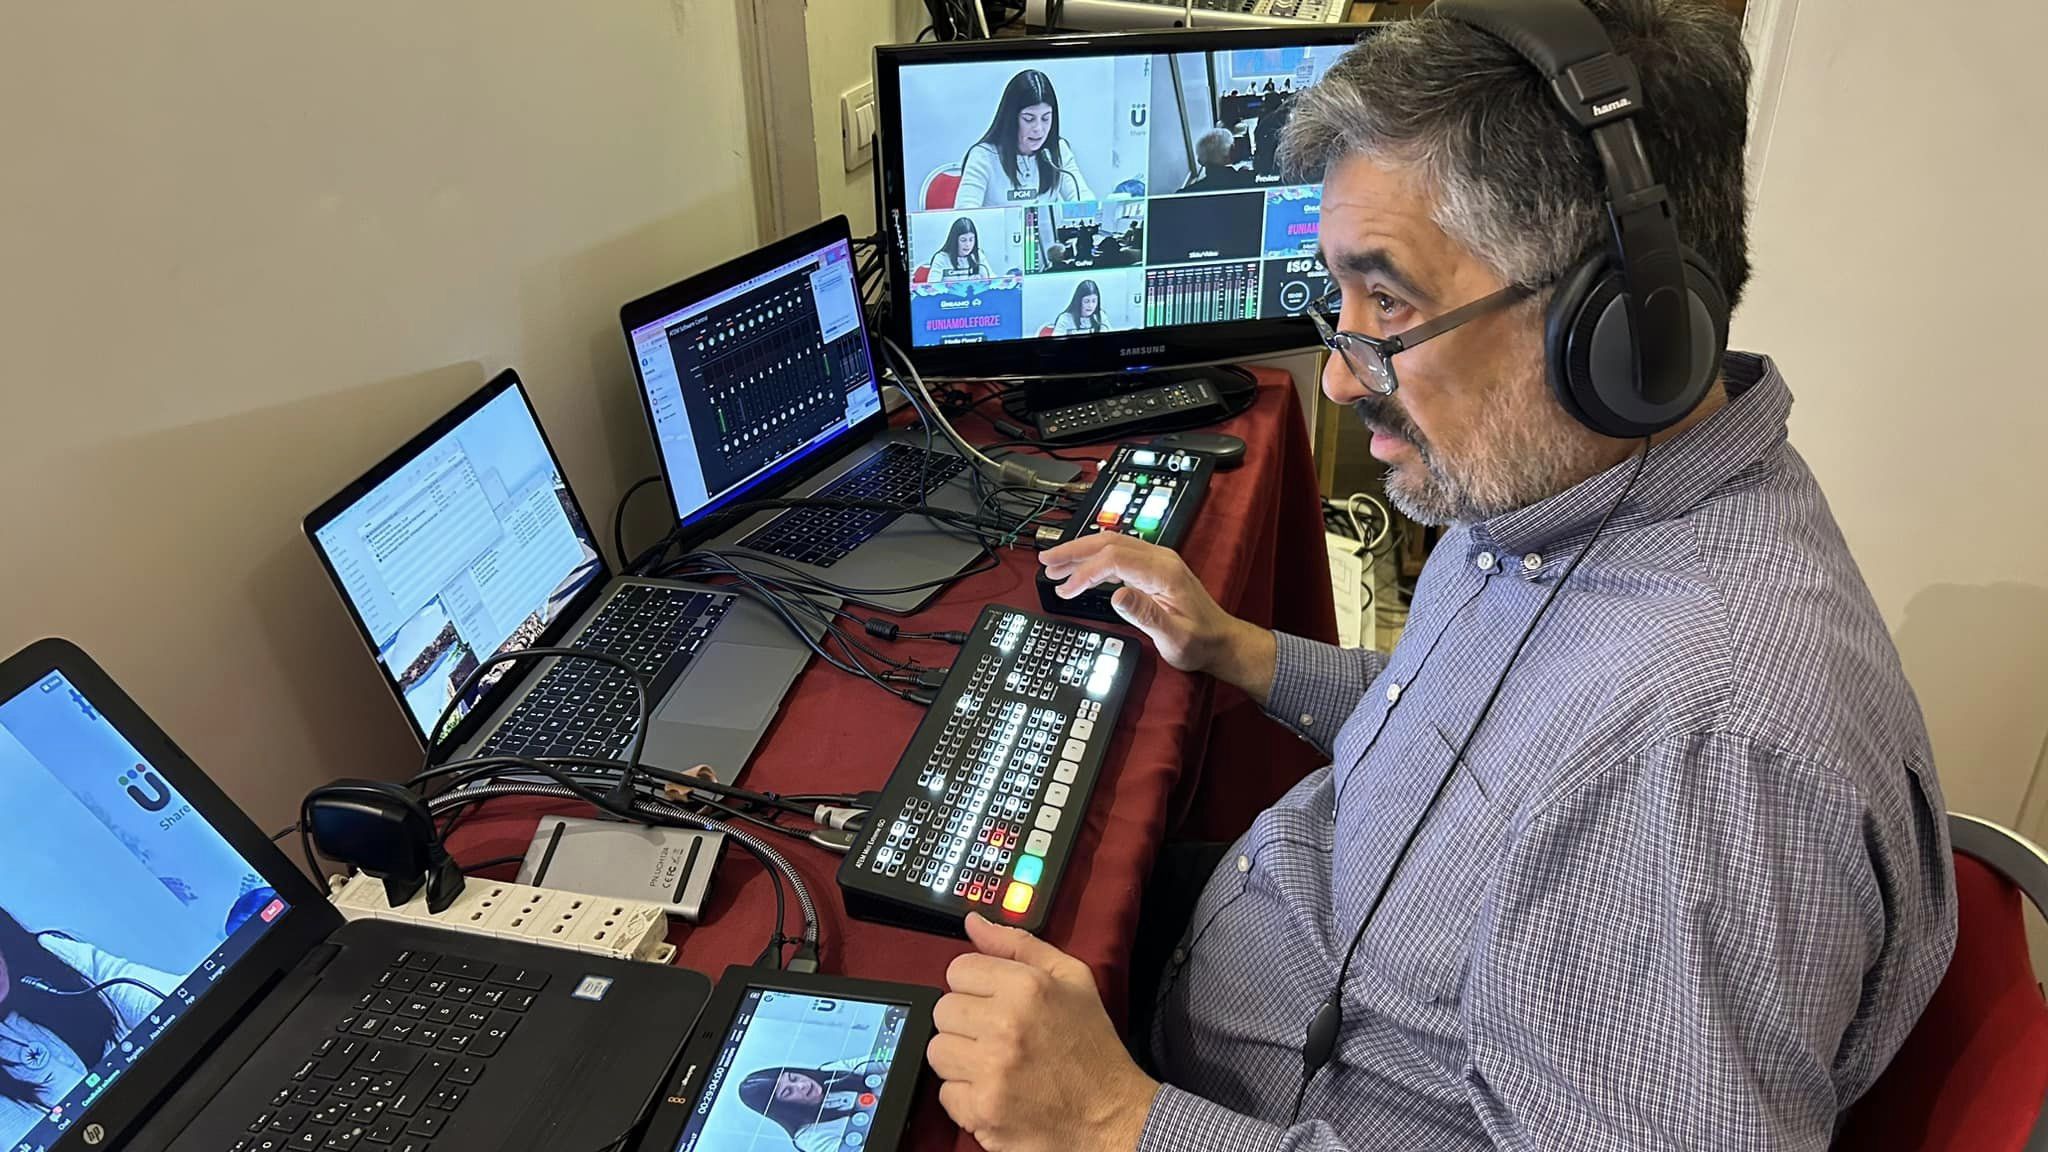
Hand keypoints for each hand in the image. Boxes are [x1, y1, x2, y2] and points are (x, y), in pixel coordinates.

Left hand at [927, 914, 1158, 1151]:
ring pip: (937, 1050)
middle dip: (966, 1021)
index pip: (958, 969)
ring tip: (994, 1063)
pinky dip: (966, 1096)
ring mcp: (991, 1070)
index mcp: (1027, 987)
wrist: (1112, 1116)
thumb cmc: (1092, 1049)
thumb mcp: (1073, 979)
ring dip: (961, 1058)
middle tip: (996, 1035)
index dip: (975, 986)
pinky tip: (995, 1090)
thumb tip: (974, 924)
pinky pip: (945, 1093)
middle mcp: (1005, 1025)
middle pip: (943, 1009)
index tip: (992, 1001)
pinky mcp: (982, 1110)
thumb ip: (1018, 945)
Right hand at [1039, 534, 1275, 697]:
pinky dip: (1094, 562)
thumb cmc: (1201, 642)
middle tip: (1045, 561)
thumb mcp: (1174, 637)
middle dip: (1074, 551)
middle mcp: (1160, 559)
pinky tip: (1079, 573)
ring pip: (1111, 545)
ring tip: (1054, 568)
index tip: (1066, 590)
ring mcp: (1157, 561)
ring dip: (1080, 554)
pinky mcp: (1153, 569)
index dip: (1085, 572)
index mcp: (1164, 572)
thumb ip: (1145, 615)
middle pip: (1108, 542)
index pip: (1114, 559)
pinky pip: (1118, 555)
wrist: (1222, 641)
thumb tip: (1117, 595)